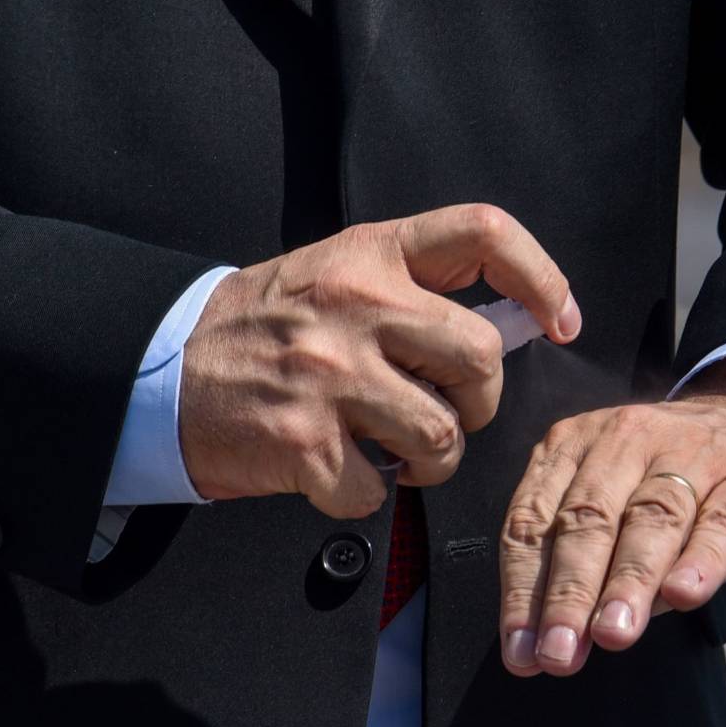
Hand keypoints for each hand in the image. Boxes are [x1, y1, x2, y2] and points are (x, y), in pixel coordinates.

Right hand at [179, 204, 579, 518]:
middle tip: (449, 408)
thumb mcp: (338, 274)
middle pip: (482, 356)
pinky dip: (365, 493)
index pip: (483, 233)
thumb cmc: (267, 324)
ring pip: (443, 434)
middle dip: (481, 399)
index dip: (541, 275)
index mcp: (372, 254)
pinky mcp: (303, 441)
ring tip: (399, 449)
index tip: (561, 320)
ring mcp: (330, 373)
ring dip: (434, 459)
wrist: (164, 365)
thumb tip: (513, 325)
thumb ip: (415, 288)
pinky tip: (339, 470)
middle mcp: (357, 304)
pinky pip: (379, 489)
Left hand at [498, 357, 725, 675]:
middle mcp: (630, 438)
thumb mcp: (616, 500)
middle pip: (589, 519)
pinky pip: (723, 522)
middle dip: (568, 592)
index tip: (521, 651)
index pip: (535, 518)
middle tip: (559, 651)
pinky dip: (701, 560)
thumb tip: (554, 639)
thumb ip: (585, 561)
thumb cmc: (677, 482)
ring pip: (652, 519)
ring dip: (627, 581)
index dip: (523, 589)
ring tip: (612, 634)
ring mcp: (696, 452)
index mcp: (579, 444)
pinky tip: (683, 596)